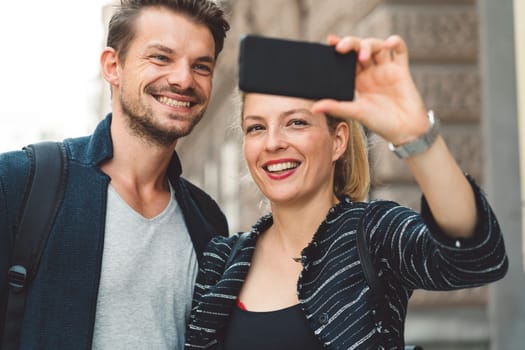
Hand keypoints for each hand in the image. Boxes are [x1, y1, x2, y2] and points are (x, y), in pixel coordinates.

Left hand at [311, 35, 428, 145]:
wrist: (404, 131)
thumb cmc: (380, 123)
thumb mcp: (355, 113)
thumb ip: (336, 107)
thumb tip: (314, 107)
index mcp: (357, 80)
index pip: (346, 59)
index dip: (339, 48)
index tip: (330, 41)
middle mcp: (371, 72)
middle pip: (360, 48)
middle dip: (351, 44)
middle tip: (341, 47)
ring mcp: (386, 69)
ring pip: (378, 46)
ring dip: (369, 45)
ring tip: (363, 56)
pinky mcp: (402, 70)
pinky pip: (400, 50)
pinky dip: (395, 42)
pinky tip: (389, 43)